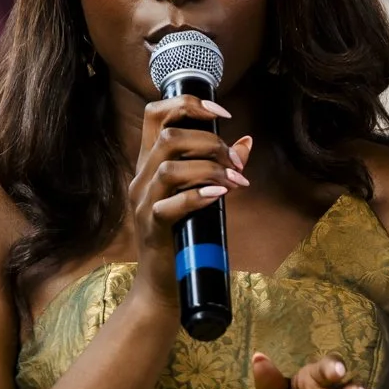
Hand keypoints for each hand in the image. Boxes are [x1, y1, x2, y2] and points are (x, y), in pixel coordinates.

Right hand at [123, 94, 249, 309]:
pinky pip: (169, 204)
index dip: (188, 104)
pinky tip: (220, 195)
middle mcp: (142, 178)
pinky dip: (198, 195)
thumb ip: (218, 167)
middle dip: (210, 141)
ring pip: (169, 167)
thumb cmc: (183, 236)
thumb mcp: (200, 194)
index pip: (156, 114)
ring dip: (210, 168)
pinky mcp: (151, 227)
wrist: (162, 284)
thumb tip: (246, 141)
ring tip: (234, 182)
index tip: (221, 112)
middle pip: (168, 137)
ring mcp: (143, 202)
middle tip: (235, 162)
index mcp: (150, 163)